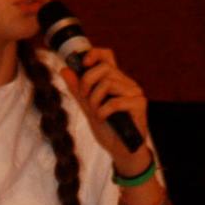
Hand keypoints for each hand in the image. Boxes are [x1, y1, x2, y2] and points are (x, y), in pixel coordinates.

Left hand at [63, 47, 153, 173]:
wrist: (121, 150)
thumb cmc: (107, 129)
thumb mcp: (87, 108)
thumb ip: (77, 90)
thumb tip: (64, 70)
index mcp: (114, 80)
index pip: (106, 56)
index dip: (94, 53)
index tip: (83, 63)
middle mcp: (126, 83)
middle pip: (104, 68)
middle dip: (87, 83)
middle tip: (85, 99)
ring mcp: (135, 92)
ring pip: (108, 83)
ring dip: (95, 101)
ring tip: (97, 114)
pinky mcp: (140, 104)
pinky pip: (115, 101)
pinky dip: (103, 112)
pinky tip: (104, 119)